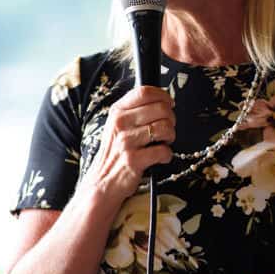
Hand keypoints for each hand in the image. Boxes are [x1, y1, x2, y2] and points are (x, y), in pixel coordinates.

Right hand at [84, 85, 174, 200]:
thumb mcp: (118, 125)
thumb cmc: (115, 152)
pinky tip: (160, 157)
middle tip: (167, 129)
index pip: (145, 92)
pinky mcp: (133, 160)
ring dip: (170, 137)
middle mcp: (120, 123)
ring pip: (165, 127)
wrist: (102, 182)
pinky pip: (163, 151)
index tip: (169, 104)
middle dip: (171, 119)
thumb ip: (135, 110)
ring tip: (163, 143)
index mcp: (117, 111)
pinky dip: (167, 155)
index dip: (163, 96)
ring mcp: (126, 142)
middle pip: (161, 108)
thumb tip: (162, 100)